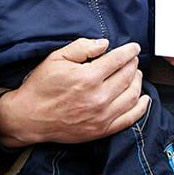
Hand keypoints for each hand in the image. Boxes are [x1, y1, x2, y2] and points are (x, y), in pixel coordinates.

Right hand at [0, 38, 148, 146]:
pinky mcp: (101, 130)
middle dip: (134, 64)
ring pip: (132, 95)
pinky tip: (144, 98)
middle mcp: (98, 98)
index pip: (118, 60)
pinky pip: (129, 118)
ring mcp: (102, 116)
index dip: (129, 51)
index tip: (134, 47)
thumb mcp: (56, 58)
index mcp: (88, 78)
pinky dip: (141, 108)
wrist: (29, 117)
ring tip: (135, 74)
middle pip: (128, 76)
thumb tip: (105, 44)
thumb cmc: (41, 86)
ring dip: (138, 82)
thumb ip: (82, 47)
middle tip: (133, 59)